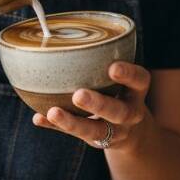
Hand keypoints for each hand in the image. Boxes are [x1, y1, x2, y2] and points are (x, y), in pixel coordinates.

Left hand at [32, 61, 151, 151]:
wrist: (131, 133)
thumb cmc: (118, 92)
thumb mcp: (122, 80)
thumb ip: (102, 65)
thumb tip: (60, 37)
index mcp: (136, 92)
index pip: (140, 80)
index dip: (129, 74)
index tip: (113, 67)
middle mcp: (129, 114)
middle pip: (118, 111)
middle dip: (98, 104)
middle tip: (78, 95)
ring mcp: (114, 132)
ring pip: (95, 131)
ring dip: (73, 122)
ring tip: (53, 112)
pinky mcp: (96, 141)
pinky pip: (74, 136)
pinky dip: (55, 127)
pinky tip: (39, 118)